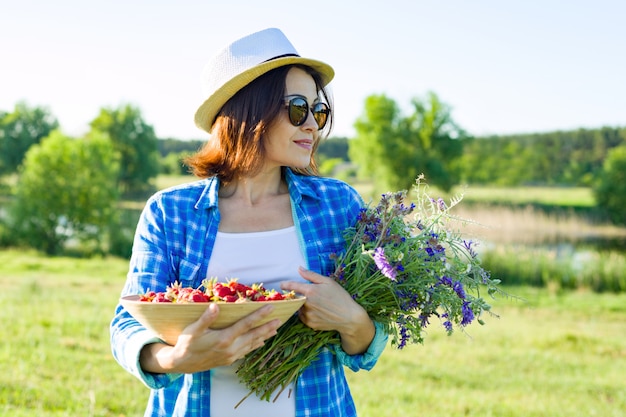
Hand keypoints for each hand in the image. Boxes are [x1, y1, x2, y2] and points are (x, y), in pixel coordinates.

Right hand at [140, 303, 280, 373]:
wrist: (181, 364)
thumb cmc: (186, 343)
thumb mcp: (193, 330)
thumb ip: (205, 318)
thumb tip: (216, 306)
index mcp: (224, 338)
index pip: (245, 324)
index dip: (259, 315)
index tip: (271, 308)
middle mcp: (230, 348)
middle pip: (254, 335)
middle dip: (268, 327)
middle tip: (281, 320)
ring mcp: (231, 355)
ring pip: (252, 344)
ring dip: (264, 336)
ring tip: (276, 329)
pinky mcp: (229, 360)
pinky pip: (246, 351)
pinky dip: (255, 345)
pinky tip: (261, 342)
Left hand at [280, 266, 365, 333]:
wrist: (349, 317)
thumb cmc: (340, 297)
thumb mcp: (328, 282)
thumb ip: (311, 275)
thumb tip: (299, 268)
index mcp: (310, 291)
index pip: (292, 286)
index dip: (285, 285)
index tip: (282, 285)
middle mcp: (306, 304)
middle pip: (294, 298)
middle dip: (297, 296)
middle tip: (308, 295)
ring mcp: (308, 315)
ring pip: (298, 308)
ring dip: (302, 305)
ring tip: (316, 304)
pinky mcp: (310, 324)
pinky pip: (303, 317)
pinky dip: (306, 314)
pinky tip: (317, 311)